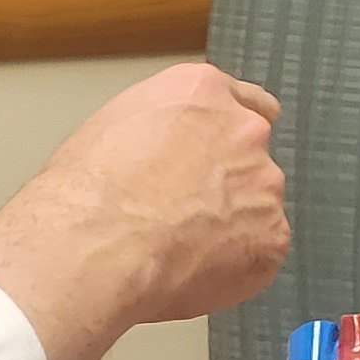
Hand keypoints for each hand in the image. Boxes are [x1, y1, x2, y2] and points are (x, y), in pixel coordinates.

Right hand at [0, 64, 290, 359]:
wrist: (94, 244)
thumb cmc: (87, 192)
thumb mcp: (115, 125)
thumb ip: (164, 128)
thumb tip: (168, 150)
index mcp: (203, 91)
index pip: (247, 102)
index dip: (231, 135)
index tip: (226, 152)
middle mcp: (243, 130)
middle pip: (252, 158)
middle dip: (228, 184)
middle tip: (184, 212)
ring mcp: (264, 184)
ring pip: (257, 207)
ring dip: (232, 225)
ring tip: (179, 246)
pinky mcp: (271, 237)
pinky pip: (261, 252)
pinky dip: (236, 265)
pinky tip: (193, 268)